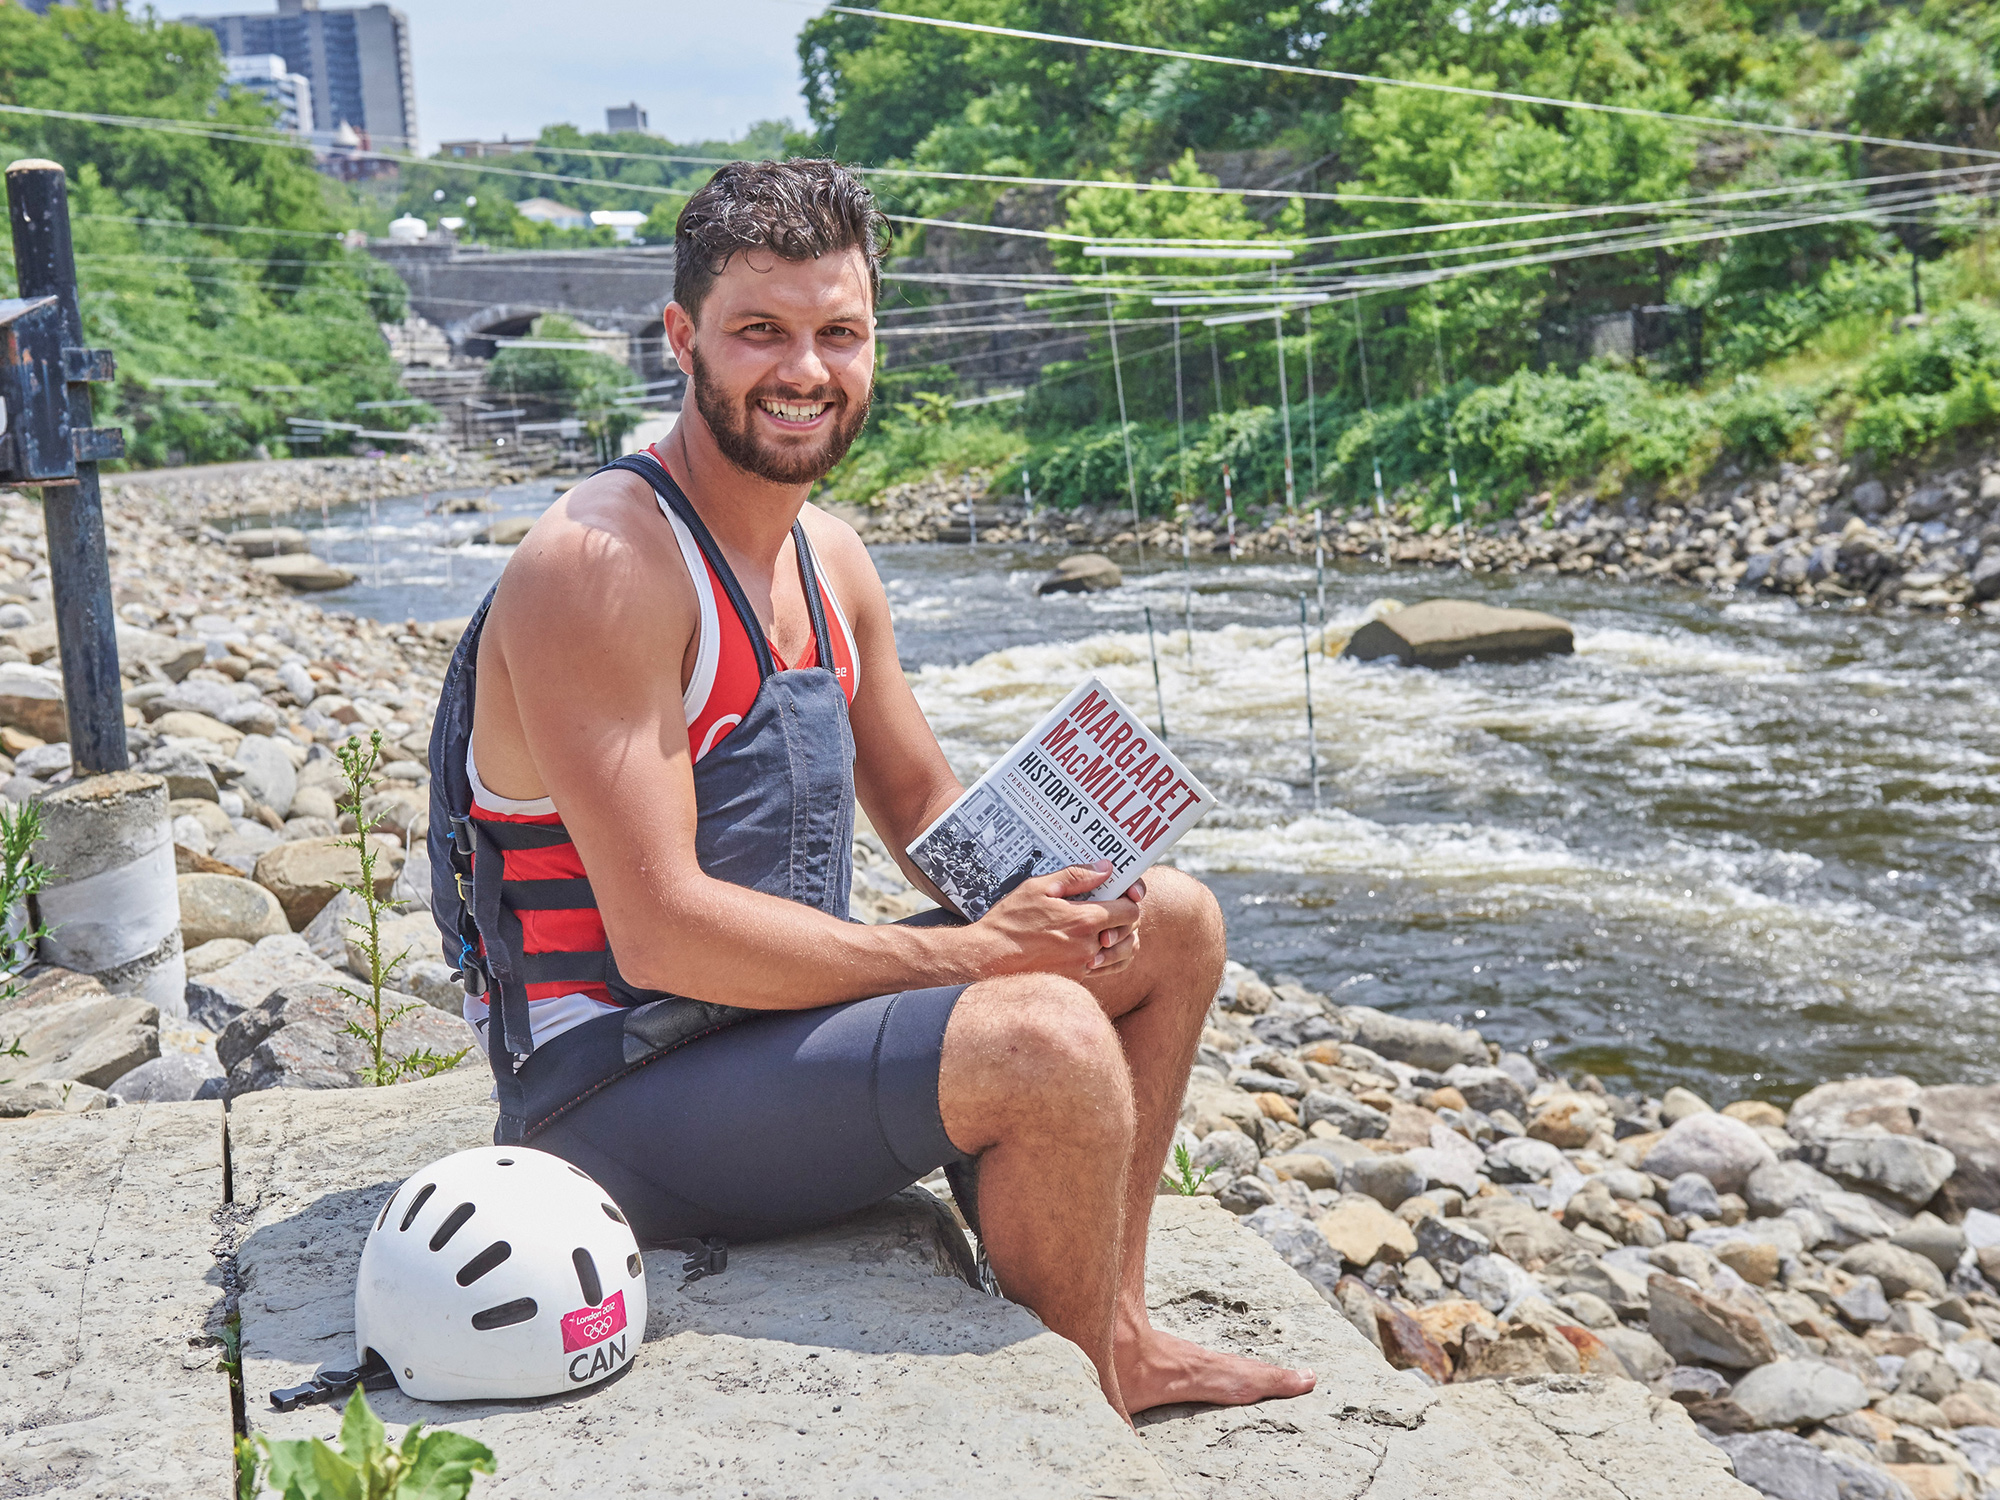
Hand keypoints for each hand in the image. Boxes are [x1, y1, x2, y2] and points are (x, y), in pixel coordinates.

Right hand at [974, 861, 1144, 978]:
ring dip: (1122, 939)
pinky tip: (1098, 946)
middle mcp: (1089, 945)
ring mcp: (1084, 966)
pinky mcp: (1076, 979)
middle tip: (1112, 906)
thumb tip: (1106, 868)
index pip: (1130, 910)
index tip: (1121, 892)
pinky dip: (1110, 957)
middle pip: (1130, 931)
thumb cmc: (1010, 921)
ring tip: (1109, 927)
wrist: (989, 958)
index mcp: (1085, 920)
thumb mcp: (1038, 888)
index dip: (1130, 898)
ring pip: (1123, 954)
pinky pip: (1107, 969)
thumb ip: (1076, 876)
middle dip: (1127, 917)